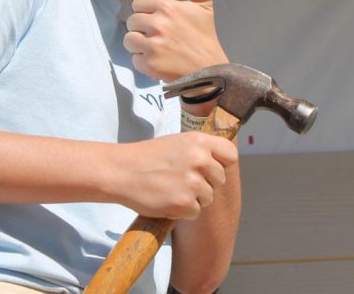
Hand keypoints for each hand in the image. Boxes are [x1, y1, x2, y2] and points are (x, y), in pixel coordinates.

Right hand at [114, 132, 238, 219]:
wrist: (122, 171)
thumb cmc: (148, 157)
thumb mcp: (177, 143)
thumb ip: (199, 151)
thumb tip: (219, 163)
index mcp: (199, 141)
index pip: (230, 155)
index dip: (222, 163)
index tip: (211, 168)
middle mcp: (200, 160)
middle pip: (220, 179)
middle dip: (206, 183)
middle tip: (183, 180)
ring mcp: (193, 182)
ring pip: (209, 198)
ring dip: (193, 198)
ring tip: (172, 189)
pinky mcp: (185, 202)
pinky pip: (195, 212)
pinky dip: (182, 210)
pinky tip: (167, 199)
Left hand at [123, 0, 229, 81]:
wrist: (211, 71)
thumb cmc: (205, 37)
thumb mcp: (205, 8)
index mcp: (168, 7)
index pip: (138, 3)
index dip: (146, 12)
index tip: (158, 20)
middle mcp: (158, 24)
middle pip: (132, 21)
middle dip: (143, 29)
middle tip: (160, 37)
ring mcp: (152, 45)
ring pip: (129, 40)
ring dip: (140, 46)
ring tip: (157, 49)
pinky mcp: (149, 64)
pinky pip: (134, 60)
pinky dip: (144, 63)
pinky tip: (159, 62)